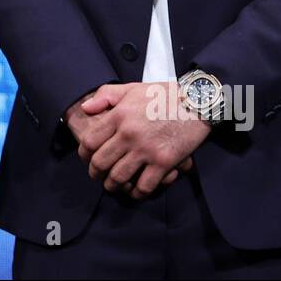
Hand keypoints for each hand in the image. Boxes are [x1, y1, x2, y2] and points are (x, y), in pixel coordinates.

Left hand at [67, 82, 208, 197]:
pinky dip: (137, 192)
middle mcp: (129, 133)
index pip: (90, 141)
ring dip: (113, 186)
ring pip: (119, 177)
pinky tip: (136, 190)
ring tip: (113, 186)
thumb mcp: (132, 88)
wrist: (196, 101)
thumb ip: (106, 96)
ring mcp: (146, 149)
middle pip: (100, 162)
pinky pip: (144, 186)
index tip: (87, 158)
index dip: (84, 154)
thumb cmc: (164, 94)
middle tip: (98, 176)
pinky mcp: (164, 162)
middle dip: (95, 173)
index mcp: (119, 115)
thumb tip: (85, 108)